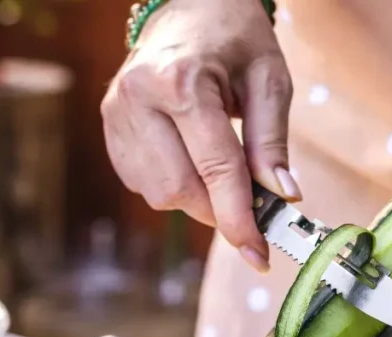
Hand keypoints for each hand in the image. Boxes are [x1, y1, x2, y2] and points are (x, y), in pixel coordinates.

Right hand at [101, 0, 300, 272]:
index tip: (259, 255)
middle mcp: (138, 98)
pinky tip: (191, 158)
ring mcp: (116, 113)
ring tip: (221, 169)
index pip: (215, 168)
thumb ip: (271, 141)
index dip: (239, 218)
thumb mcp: (269, 79)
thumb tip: (282, 197)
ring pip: (159, 194)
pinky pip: (143, 184)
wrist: (189, 4)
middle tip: (251, 205)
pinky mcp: (109, 128)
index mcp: (181, 80)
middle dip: (219, 210)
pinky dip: (175, 185)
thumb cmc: (234, 37)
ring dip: (198, 199)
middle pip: (180, 190)